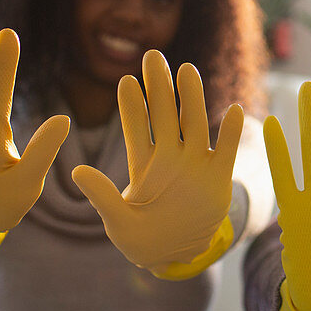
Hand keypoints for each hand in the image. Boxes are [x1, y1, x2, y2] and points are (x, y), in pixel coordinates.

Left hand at [72, 50, 242, 278]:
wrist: (175, 255)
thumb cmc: (140, 240)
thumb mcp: (118, 222)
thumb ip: (102, 197)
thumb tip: (77, 172)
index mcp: (143, 165)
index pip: (137, 128)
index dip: (132, 105)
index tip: (125, 80)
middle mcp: (169, 157)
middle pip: (165, 116)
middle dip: (159, 87)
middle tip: (152, 56)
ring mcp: (195, 164)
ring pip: (195, 124)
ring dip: (192, 99)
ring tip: (187, 70)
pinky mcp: (219, 177)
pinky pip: (227, 150)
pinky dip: (232, 132)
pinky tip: (234, 110)